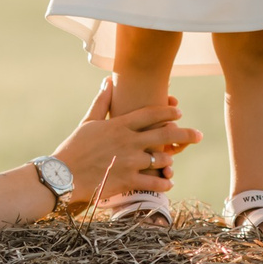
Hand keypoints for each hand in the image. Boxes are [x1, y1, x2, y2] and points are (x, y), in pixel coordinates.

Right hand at [52, 78, 200, 210]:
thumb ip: (102, 102)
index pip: (151, 114)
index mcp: (120, 125)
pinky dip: (164, 183)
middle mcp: (128, 142)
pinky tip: (169, 182)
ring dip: (170, 160)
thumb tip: (108, 81)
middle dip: (185, 134)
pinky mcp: (127, 181)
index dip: (168, 112)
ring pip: (161, 158)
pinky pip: (154, 182)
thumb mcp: (88, 122)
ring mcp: (129, 162)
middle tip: (199, 135)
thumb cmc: (74, 147)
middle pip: (164, 135)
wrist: (63, 175)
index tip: (179, 112)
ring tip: (172, 161)